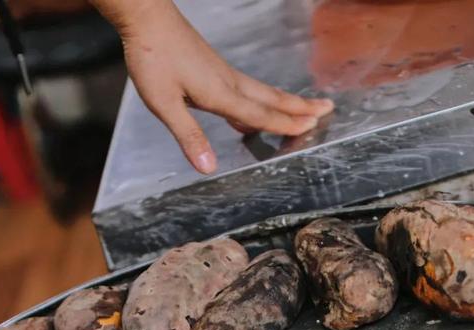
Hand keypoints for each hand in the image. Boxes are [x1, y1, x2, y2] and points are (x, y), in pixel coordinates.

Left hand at [99, 0, 332, 172]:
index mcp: (220, 93)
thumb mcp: (164, 103)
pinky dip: (264, 99)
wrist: (146, 17)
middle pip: (271, 99)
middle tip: (328, 109)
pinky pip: (248, 89)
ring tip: (306, 108)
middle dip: (300, 108)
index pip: (259, 114)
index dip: (285, 125)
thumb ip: (189, 136)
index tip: (310, 129)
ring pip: (263, 92)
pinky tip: (258, 109)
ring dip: (286, 102)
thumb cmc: (152, 57)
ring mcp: (223, 73)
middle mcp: (228, 82)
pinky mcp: (214, 68)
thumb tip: (208, 168)